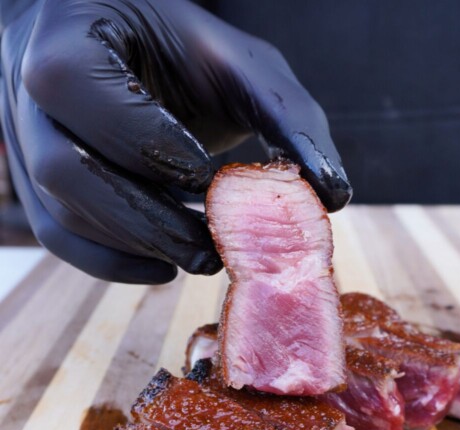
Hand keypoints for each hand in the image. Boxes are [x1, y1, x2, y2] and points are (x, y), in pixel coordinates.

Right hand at [0, 0, 350, 283]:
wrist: (131, 43)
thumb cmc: (186, 49)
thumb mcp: (244, 65)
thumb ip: (290, 117)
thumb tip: (332, 193)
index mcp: (70, 34)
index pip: (75, 85)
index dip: (143, 139)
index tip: (210, 177)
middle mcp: (26, 87)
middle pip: (63, 167)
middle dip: (147, 218)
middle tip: (215, 247)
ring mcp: (24, 138)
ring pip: (59, 210)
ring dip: (137, 244)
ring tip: (206, 255)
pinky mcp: (37, 182)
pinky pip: (57, 235)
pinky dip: (112, 262)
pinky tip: (166, 269)